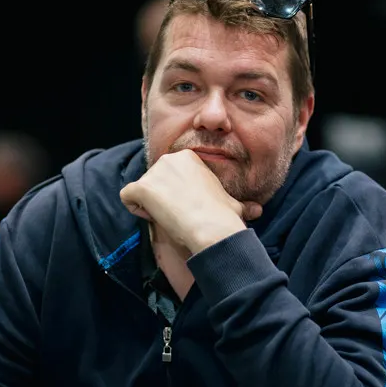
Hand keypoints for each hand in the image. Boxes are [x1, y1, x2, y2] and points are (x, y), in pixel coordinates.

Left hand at [120, 150, 261, 253]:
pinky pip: (127, 197)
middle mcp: (170, 159)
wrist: (212, 227)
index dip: (176, 196)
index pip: (169, 176)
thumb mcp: (233, 204)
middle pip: (154, 181)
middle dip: (161, 199)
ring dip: (150, 206)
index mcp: (189, 159)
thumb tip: (258, 211)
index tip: (188, 209)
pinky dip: (136, 209)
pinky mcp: (141, 187)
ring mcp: (154, 172)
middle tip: (178, 215)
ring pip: (141, 190)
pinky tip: (155, 217)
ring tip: (171, 217)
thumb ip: (241, 204)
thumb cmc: (224, 217)